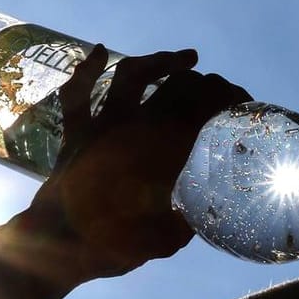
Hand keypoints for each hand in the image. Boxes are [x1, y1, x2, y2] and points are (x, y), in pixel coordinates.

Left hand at [21, 46, 251, 280]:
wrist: (57, 246)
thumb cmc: (114, 245)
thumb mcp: (167, 238)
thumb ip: (188, 218)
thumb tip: (203, 208)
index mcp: (164, 149)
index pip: (204, 106)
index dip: (227, 96)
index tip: (241, 100)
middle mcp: (136, 126)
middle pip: (176, 87)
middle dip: (203, 82)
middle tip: (217, 88)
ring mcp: (102, 124)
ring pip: (132, 76)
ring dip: (159, 62)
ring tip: (183, 60)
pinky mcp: (76, 132)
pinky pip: (79, 93)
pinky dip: (89, 69)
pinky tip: (102, 52)